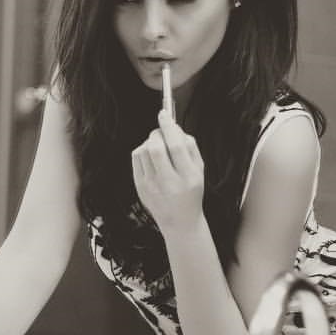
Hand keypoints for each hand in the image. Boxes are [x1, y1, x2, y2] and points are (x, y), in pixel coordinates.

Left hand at [131, 109, 204, 232]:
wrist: (179, 220)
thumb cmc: (191, 191)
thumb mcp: (200, 170)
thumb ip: (191, 147)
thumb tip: (175, 127)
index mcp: (188, 176)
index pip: (176, 146)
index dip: (169, 127)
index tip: (164, 114)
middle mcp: (168, 181)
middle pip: (156, 148)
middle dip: (157, 133)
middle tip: (162, 132)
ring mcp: (151, 185)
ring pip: (143, 151)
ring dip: (150, 142)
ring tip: (159, 148)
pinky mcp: (139, 186)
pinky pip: (136, 159)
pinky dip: (142, 151)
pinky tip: (151, 157)